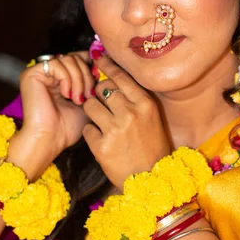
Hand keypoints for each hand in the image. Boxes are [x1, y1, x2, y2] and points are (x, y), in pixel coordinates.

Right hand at [12, 52, 94, 178]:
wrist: (50, 140)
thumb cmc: (67, 128)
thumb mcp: (87, 102)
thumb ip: (93, 83)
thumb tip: (103, 63)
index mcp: (59, 79)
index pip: (78, 59)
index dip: (91, 66)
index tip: (99, 80)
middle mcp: (48, 73)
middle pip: (75, 57)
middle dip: (87, 75)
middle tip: (88, 96)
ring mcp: (39, 72)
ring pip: (69, 59)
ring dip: (79, 79)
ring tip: (78, 99)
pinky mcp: (32, 73)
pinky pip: (57, 64)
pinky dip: (67, 79)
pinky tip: (66, 95)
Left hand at [82, 55, 170, 189]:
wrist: (151, 180)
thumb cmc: (152, 147)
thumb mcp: (152, 118)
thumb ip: (135, 98)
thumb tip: (113, 77)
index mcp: (145, 104)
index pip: (120, 76)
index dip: (106, 66)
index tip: (97, 59)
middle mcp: (130, 113)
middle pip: (102, 88)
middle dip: (98, 92)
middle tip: (101, 101)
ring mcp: (115, 130)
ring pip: (90, 105)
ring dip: (92, 112)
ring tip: (102, 122)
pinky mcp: (101, 147)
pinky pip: (87, 128)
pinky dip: (92, 133)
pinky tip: (102, 140)